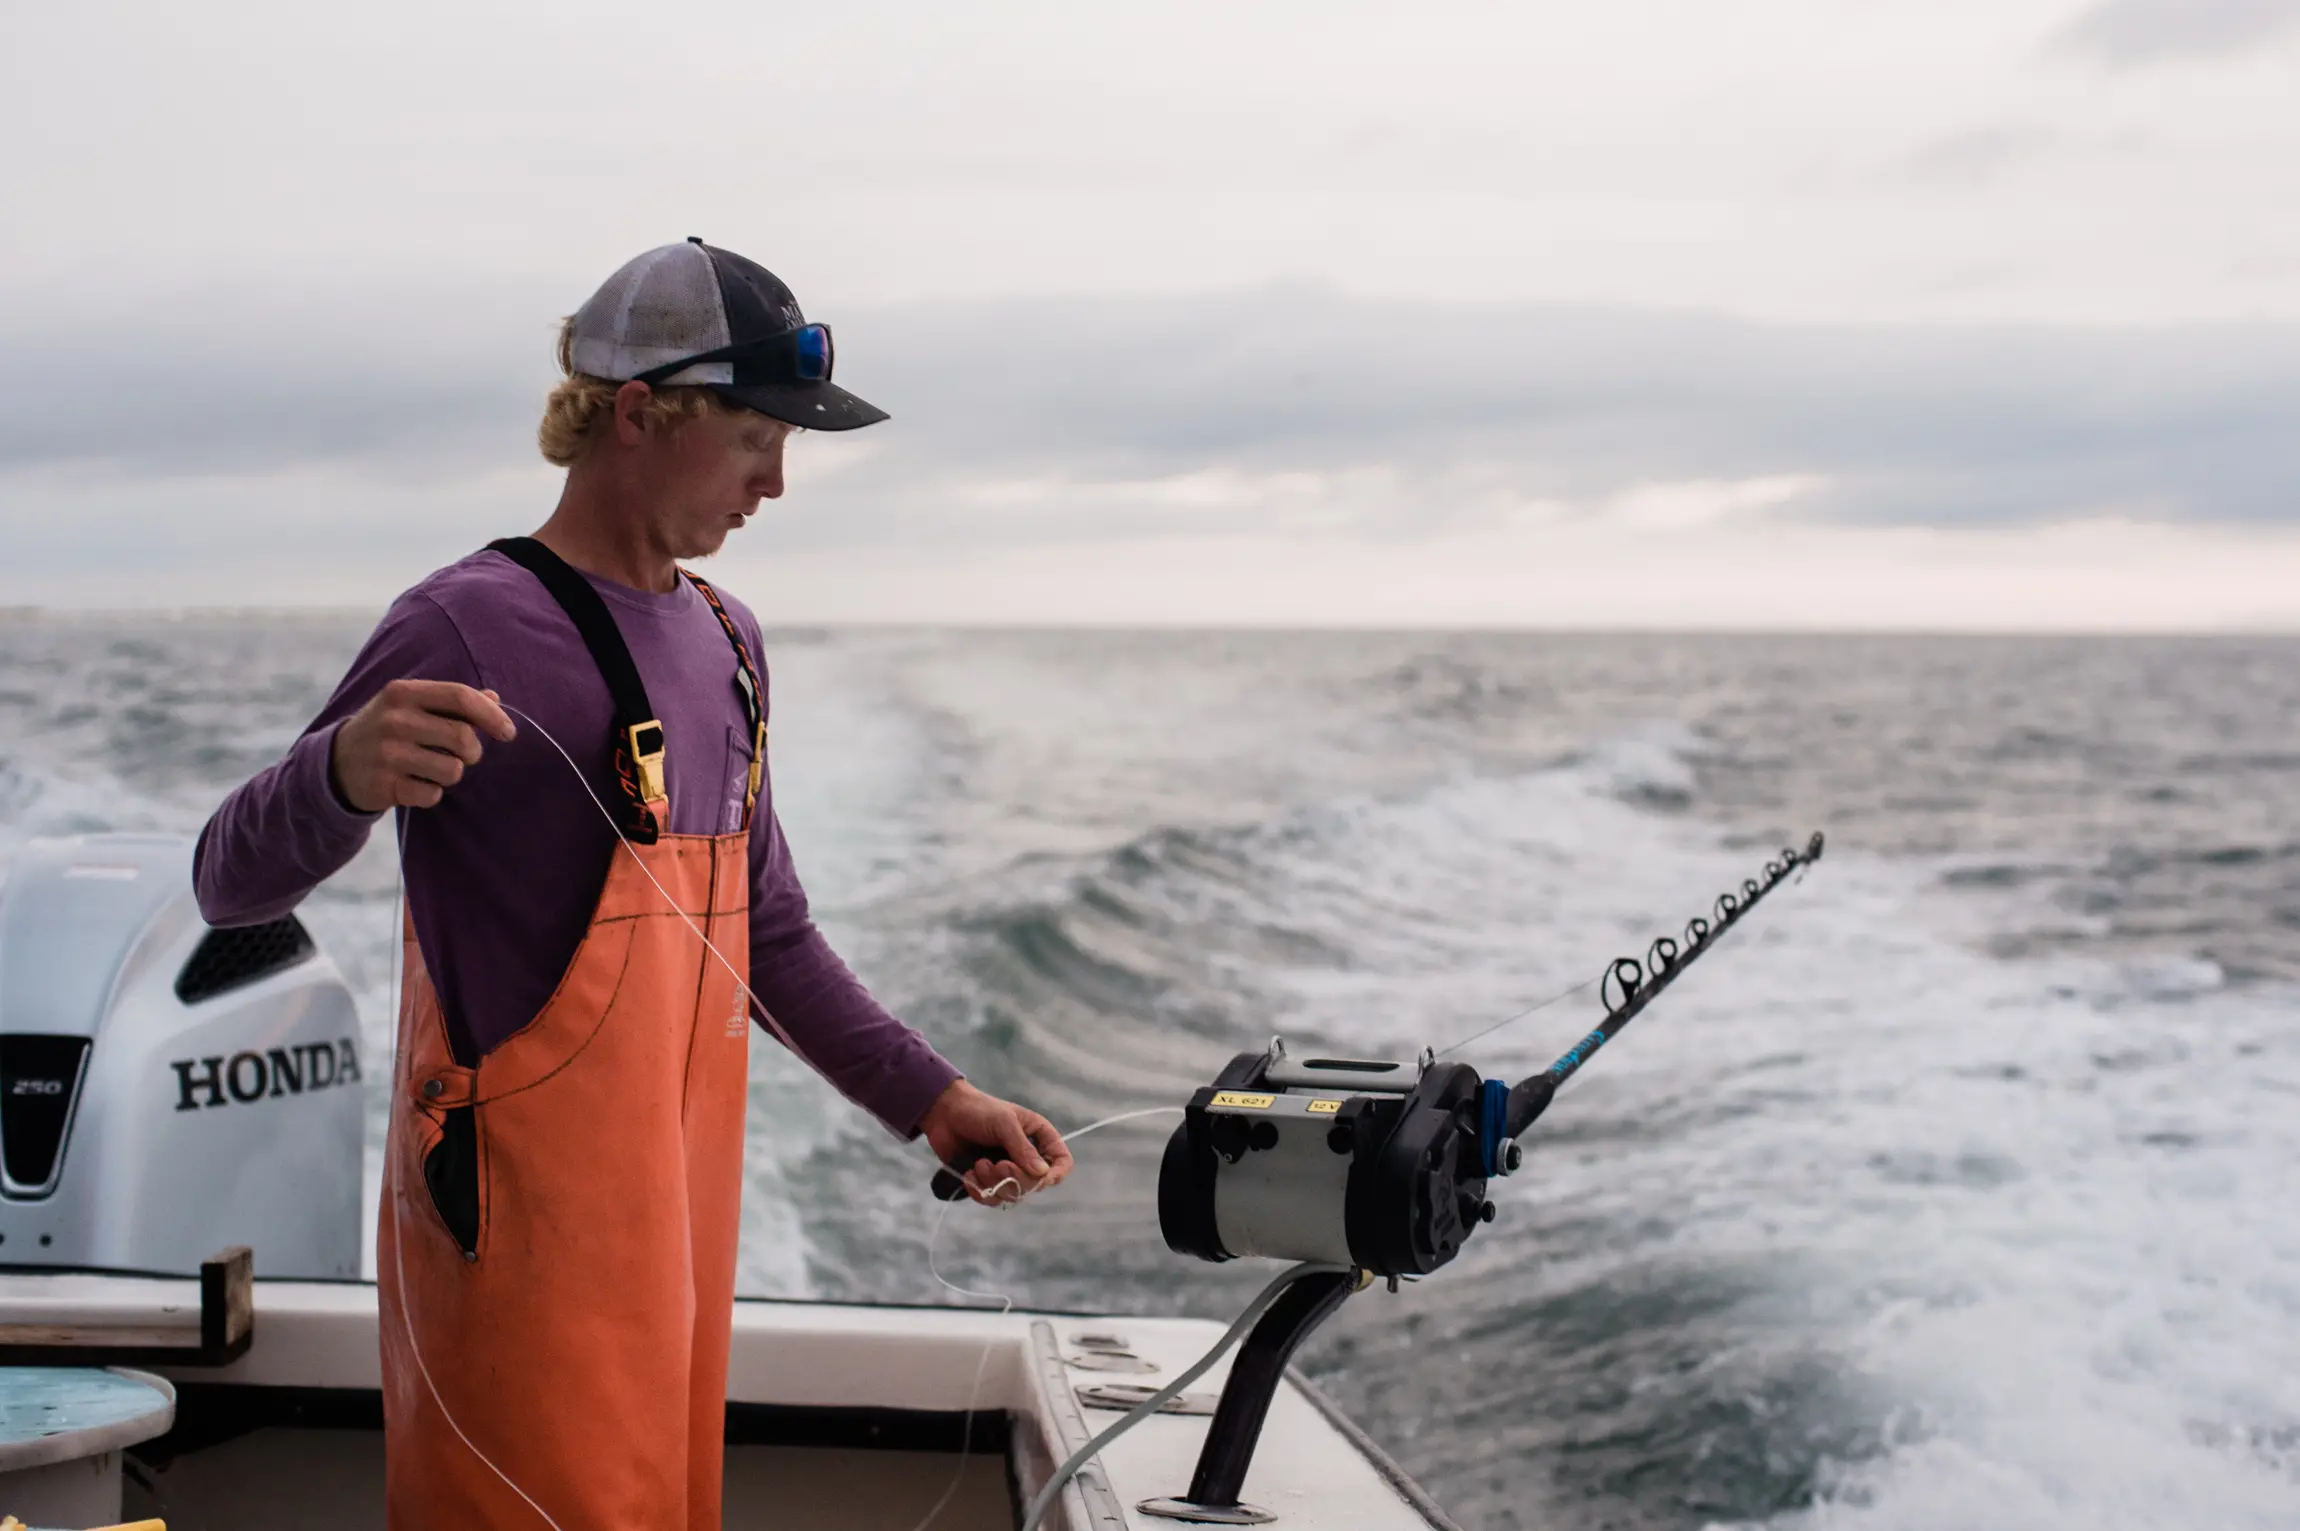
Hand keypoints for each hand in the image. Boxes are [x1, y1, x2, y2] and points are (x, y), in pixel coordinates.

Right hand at [331, 680, 517, 812]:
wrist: (337, 763)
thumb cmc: (388, 730)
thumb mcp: (411, 706)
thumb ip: (452, 702)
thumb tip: (494, 698)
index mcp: (403, 692)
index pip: (460, 696)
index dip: (492, 715)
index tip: (508, 732)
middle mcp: (393, 720)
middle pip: (463, 737)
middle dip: (473, 751)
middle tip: (463, 755)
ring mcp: (387, 754)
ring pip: (453, 770)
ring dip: (451, 774)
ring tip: (432, 768)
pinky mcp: (384, 785)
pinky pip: (433, 795)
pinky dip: (432, 793)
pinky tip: (414, 784)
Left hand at [920, 1080, 1072, 1207]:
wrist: (944, 1113)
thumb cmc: (978, 1110)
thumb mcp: (1004, 1123)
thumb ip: (1022, 1148)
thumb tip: (1042, 1174)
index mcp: (1039, 1137)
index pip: (1061, 1161)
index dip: (1056, 1173)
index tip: (1040, 1177)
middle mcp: (1027, 1156)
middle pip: (1035, 1184)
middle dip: (1014, 1178)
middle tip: (996, 1165)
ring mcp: (1007, 1170)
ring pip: (1012, 1194)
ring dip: (993, 1183)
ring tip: (978, 1165)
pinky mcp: (988, 1181)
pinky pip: (992, 1198)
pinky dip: (979, 1190)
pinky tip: (969, 1173)